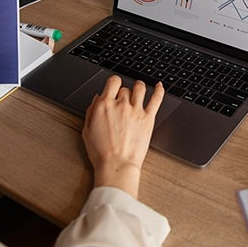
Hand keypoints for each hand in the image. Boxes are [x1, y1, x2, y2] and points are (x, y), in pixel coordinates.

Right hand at [82, 75, 163, 198]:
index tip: (114, 85)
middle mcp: (121, 105)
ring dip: (139, 86)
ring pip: (140, 88)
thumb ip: (91, 111)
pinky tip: (159, 86)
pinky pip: (156, 99)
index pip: (113, 81)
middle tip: (123, 100)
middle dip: (123, 92)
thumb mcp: (87, 130)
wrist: (117, 165)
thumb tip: (97, 99)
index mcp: (105, 105)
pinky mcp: (148, 119)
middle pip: (125, 89)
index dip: (113, 82)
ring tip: (139, 88)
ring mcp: (136, 111)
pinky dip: (159, 90)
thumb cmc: (101, 152)